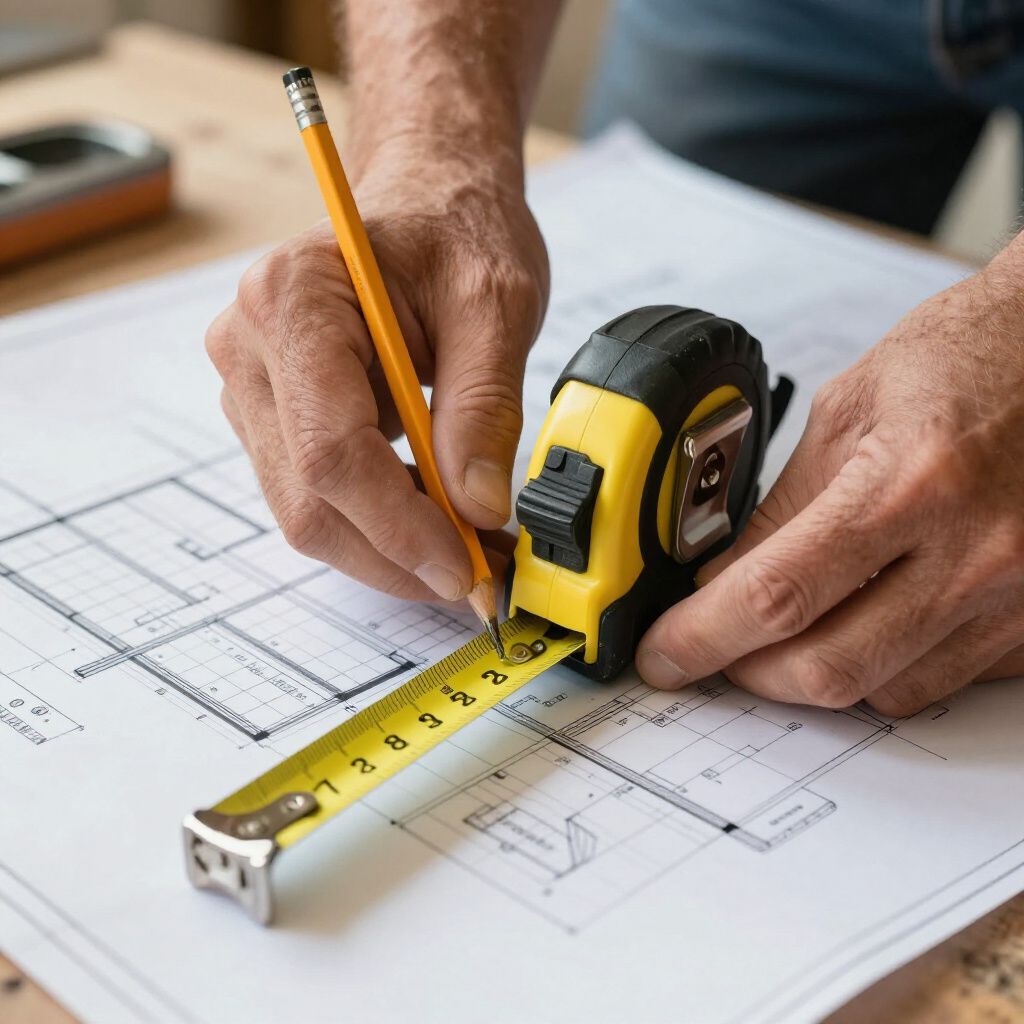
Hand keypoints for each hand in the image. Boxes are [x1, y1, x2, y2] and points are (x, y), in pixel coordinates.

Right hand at [206, 157, 546, 602]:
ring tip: (472, 550)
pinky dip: (380, 526)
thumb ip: (483, 406)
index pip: (332, 450)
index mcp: (293, 300)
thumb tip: (476, 508)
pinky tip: (438, 524)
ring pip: (308, 512)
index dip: (400, 526)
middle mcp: (249, 346)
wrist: (424, 200)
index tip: (466, 569)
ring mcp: (251, 386)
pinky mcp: (271, 416)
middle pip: (310, 498)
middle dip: (398, 554)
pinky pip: (317, 496)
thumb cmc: (454, 231)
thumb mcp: (495, 302)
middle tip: (481, 577)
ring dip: (391, 550)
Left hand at [636, 259, 1023, 714]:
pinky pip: (941, 681)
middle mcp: (975, 552)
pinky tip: (861, 622)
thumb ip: (784, 507)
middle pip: (829, 668)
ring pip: (885, 691)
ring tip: (785, 631)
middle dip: (749, 670)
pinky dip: (883, 667)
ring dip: (814, 675)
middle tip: (713, 645)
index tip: (666, 653)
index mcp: (911, 483)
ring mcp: (1016, 595)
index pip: (778, 595)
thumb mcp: (850, 412)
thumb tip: (720, 582)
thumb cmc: (969, 357)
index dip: (703, 637)